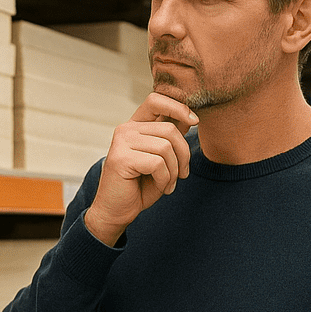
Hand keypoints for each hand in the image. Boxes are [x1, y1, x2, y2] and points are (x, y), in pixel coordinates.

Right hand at [83, 92, 197, 246]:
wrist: (116, 212)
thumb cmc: (139, 187)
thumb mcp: (160, 159)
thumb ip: (170, 138)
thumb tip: (190, 119)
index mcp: (134, 126)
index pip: (156, 100)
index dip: (178, 107)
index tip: (194, 122)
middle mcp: (125, 130)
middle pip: (170, 129)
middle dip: (184, 154)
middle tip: (182, 174)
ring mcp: (121, 143)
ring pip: (166, 147)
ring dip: (174, 170)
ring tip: (168, 183)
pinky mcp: (121, 159)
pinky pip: (158, 164)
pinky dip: (165, 179)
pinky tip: (160, 187)